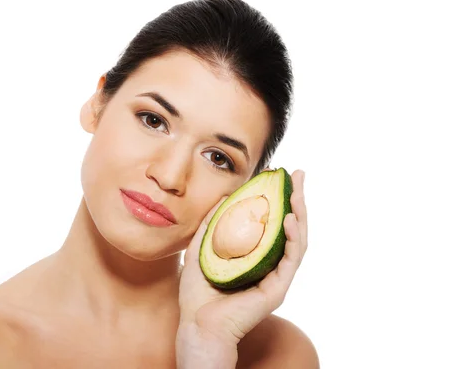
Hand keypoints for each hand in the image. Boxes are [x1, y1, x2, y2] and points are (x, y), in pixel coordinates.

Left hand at [177, 169, 307, 350]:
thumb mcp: (201, 249)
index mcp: (255, 256)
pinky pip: (291, 259)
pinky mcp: (278, 288)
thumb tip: (225, 197)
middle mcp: (270, 265)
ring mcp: (276, 277)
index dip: (279, 200)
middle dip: (297, 199)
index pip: (272, 224)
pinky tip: (288, 219)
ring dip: (300, 214)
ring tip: (297, 192)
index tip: (280, 176)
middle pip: (290, 227)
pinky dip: (292, 237)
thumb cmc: (198, 293)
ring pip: (296, 240)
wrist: (197, 324)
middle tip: (299, 175)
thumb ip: (211, 225)